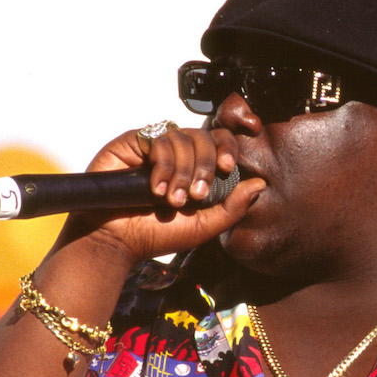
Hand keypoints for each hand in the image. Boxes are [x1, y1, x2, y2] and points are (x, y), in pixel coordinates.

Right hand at [60, 124, 263, 267]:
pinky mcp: (133, 142)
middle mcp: (177, 153)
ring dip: (183, 171)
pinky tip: (156, 189)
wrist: (116, 240)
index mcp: (197, 168)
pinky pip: (158, 138)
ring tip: (171, 199)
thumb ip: (232, 208)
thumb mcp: (203, 226)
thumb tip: (260, 184)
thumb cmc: (156, 234)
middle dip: (205, 165)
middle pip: (204, 136)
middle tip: (196, 195)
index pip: (220, 142)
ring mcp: (154, 146)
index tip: (227, 168)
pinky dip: (163, 164)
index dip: (227, 148)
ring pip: (183, 138)